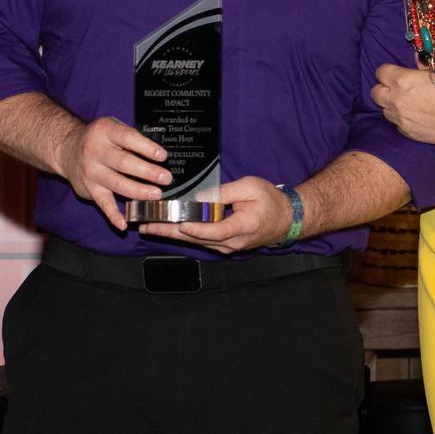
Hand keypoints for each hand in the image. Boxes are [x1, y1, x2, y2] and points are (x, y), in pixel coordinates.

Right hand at [59, 116, 171, 231]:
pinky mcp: (90, 189)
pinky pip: (103, 204)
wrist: (67, 149)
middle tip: (165, 178)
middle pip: (124, 163)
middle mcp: (96, 151)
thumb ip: (130, 137)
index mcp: (105, 131)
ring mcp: (92, 172)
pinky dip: (113, 215)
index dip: (147, 148)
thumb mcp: (112, 127)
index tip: (162, 156)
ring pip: (117, 184)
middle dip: (147, 172)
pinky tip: (124, 224)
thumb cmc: (97, 138)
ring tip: (156, 194)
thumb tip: (157, 153)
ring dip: (138, 191)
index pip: (128, 138)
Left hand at [139, 175, 292, 253]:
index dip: (196, 228)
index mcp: (242, 226)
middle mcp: (232, 242)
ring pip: (196, 242)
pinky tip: (167, 229)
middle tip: (147, 227)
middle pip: (197, 239)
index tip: (178, 223)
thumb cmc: (271, 200)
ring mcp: (228, 246)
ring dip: (172, 234)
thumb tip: (200, 198)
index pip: (215, 230)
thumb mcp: (251, 187)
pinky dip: (183, 234)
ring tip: (149, 227)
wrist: (287, 220)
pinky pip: (201, 241)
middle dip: (170, 232)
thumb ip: (225, 192)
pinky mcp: (224, 245)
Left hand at [371, 64, 434, 147]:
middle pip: (375, 93)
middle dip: (383, 89)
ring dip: (392, 105)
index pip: (381, 72)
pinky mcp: (408, 133)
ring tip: (407, 104)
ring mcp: (400, 119)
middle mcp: (396, 100)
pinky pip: (397, 124)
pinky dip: (403, 120)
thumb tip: (416, 58)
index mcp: (402, 80)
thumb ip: (422, 67)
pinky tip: (416, 117)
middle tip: (396, 89)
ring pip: (385, 110)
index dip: (388, 71)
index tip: (395, 73)